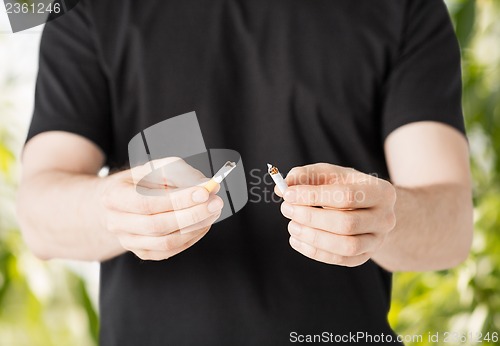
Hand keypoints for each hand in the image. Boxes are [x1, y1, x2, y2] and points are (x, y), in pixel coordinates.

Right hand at [100, 157, 223, 260]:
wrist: (120, 202)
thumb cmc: (142, 181)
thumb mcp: (156, 168)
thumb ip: (180, 174)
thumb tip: (206, 185)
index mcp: (114, 197)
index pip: (146, 203)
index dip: (177, 200)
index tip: (204, 192)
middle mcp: (117, 223)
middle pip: (157, 225)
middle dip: (191, 214)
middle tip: (216, 203)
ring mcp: (129, 241)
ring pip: (166, 242)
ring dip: (195, 227)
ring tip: (213, 212)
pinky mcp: (143, 252)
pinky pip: (170, 250)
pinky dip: (191, 237)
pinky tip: (204, 223)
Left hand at [277, 163, 395, 266]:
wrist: (368, 209)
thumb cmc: (344, 186)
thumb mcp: (329, 174)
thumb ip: (306, 175)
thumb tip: (283, 186)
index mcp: (381, 192)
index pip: (346, 195)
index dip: (314, 196)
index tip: (288, 194)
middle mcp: (385, 218)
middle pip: (346, 223)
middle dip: (311, 217)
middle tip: (286, 209)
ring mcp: (377, 241)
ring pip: (346, 246)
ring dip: (313, 237)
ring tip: (291, 226)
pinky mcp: (364, 257)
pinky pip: (340, 260)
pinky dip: (315, 252)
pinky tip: (296, 240)